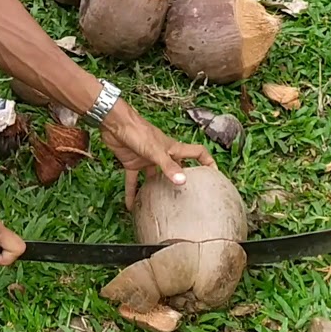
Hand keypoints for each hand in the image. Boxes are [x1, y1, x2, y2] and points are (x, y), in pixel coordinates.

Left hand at [99, 101, 216, 210]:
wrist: (114, 123)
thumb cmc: (138, 131)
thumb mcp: (155, 150)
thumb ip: (168, 167)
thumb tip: (183, 181)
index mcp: (173, 149)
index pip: (197, 153)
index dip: (208, 162)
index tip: (216, 176)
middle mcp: (163, 154)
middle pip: (178, 168)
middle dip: (184, 180)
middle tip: (189, 199)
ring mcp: (147, 159)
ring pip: (155, 178)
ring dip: (157, 190)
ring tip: (162, 208)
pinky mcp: (132, 163)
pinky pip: (134, 181)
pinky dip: (132, 192)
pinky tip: (131, 206)